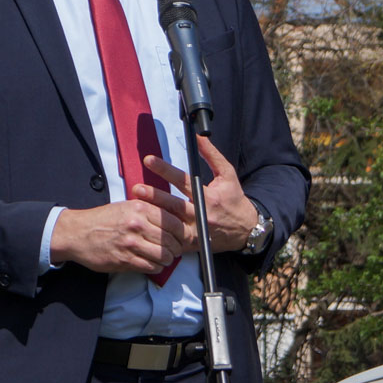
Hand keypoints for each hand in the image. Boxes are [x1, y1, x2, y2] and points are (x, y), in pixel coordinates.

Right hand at [50, 199, 186, 274]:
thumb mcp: (126, 206)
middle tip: (174, 250)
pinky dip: (156, 268)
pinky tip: (152, 264)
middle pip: (171, 241)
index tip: (181, 237)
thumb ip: (148, 210)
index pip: (173, 222)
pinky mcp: (124, 260)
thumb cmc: (102, 219)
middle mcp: (137, 224)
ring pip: (164, 256)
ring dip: (167, 260)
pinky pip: (151, 267)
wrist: (77, 233)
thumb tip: (171, 219)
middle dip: (176, 248)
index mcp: (139, 208)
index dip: (181, 233)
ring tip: (164, 258)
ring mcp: (131, 243)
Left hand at [136, 135, 258, 253]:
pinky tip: (146, 228)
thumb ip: (211, 155)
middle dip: (155, 196)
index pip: (183, 181)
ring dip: (154, 216)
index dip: (165, 170)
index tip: (148, 160)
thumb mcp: (227, 174)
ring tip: (136, 208)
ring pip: (171, 225)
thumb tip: (198, 137)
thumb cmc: (234, 199)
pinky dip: (160, 235)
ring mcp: (196, 232)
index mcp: (209, 197)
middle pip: (174, 205)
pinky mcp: (192, 244)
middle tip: (137, 189)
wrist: (246, 230)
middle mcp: (202, 215)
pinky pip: (173, 241)